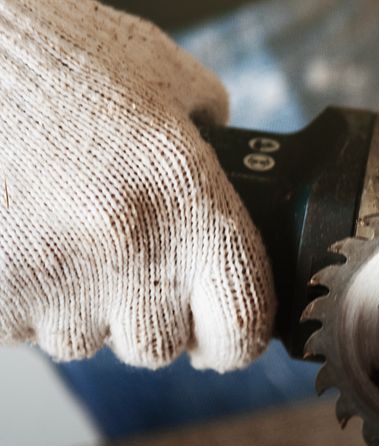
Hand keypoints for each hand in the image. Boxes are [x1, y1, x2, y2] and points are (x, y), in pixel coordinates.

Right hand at [0, 0, 274, 370]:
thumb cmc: (57, 53)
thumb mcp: (163, 73)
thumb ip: (212, 126)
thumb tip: (233, 154)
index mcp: (188, 200)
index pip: (241, 325)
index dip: (239, 341)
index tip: (227, 336)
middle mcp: (128, 250)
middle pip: (161, 344)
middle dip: (152, 315)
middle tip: (132, 262)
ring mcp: (54, 280)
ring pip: (88, 340)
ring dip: (86, 306)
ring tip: (66, 233)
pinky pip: (24, 327)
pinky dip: (28, 296)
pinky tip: (24, 239)